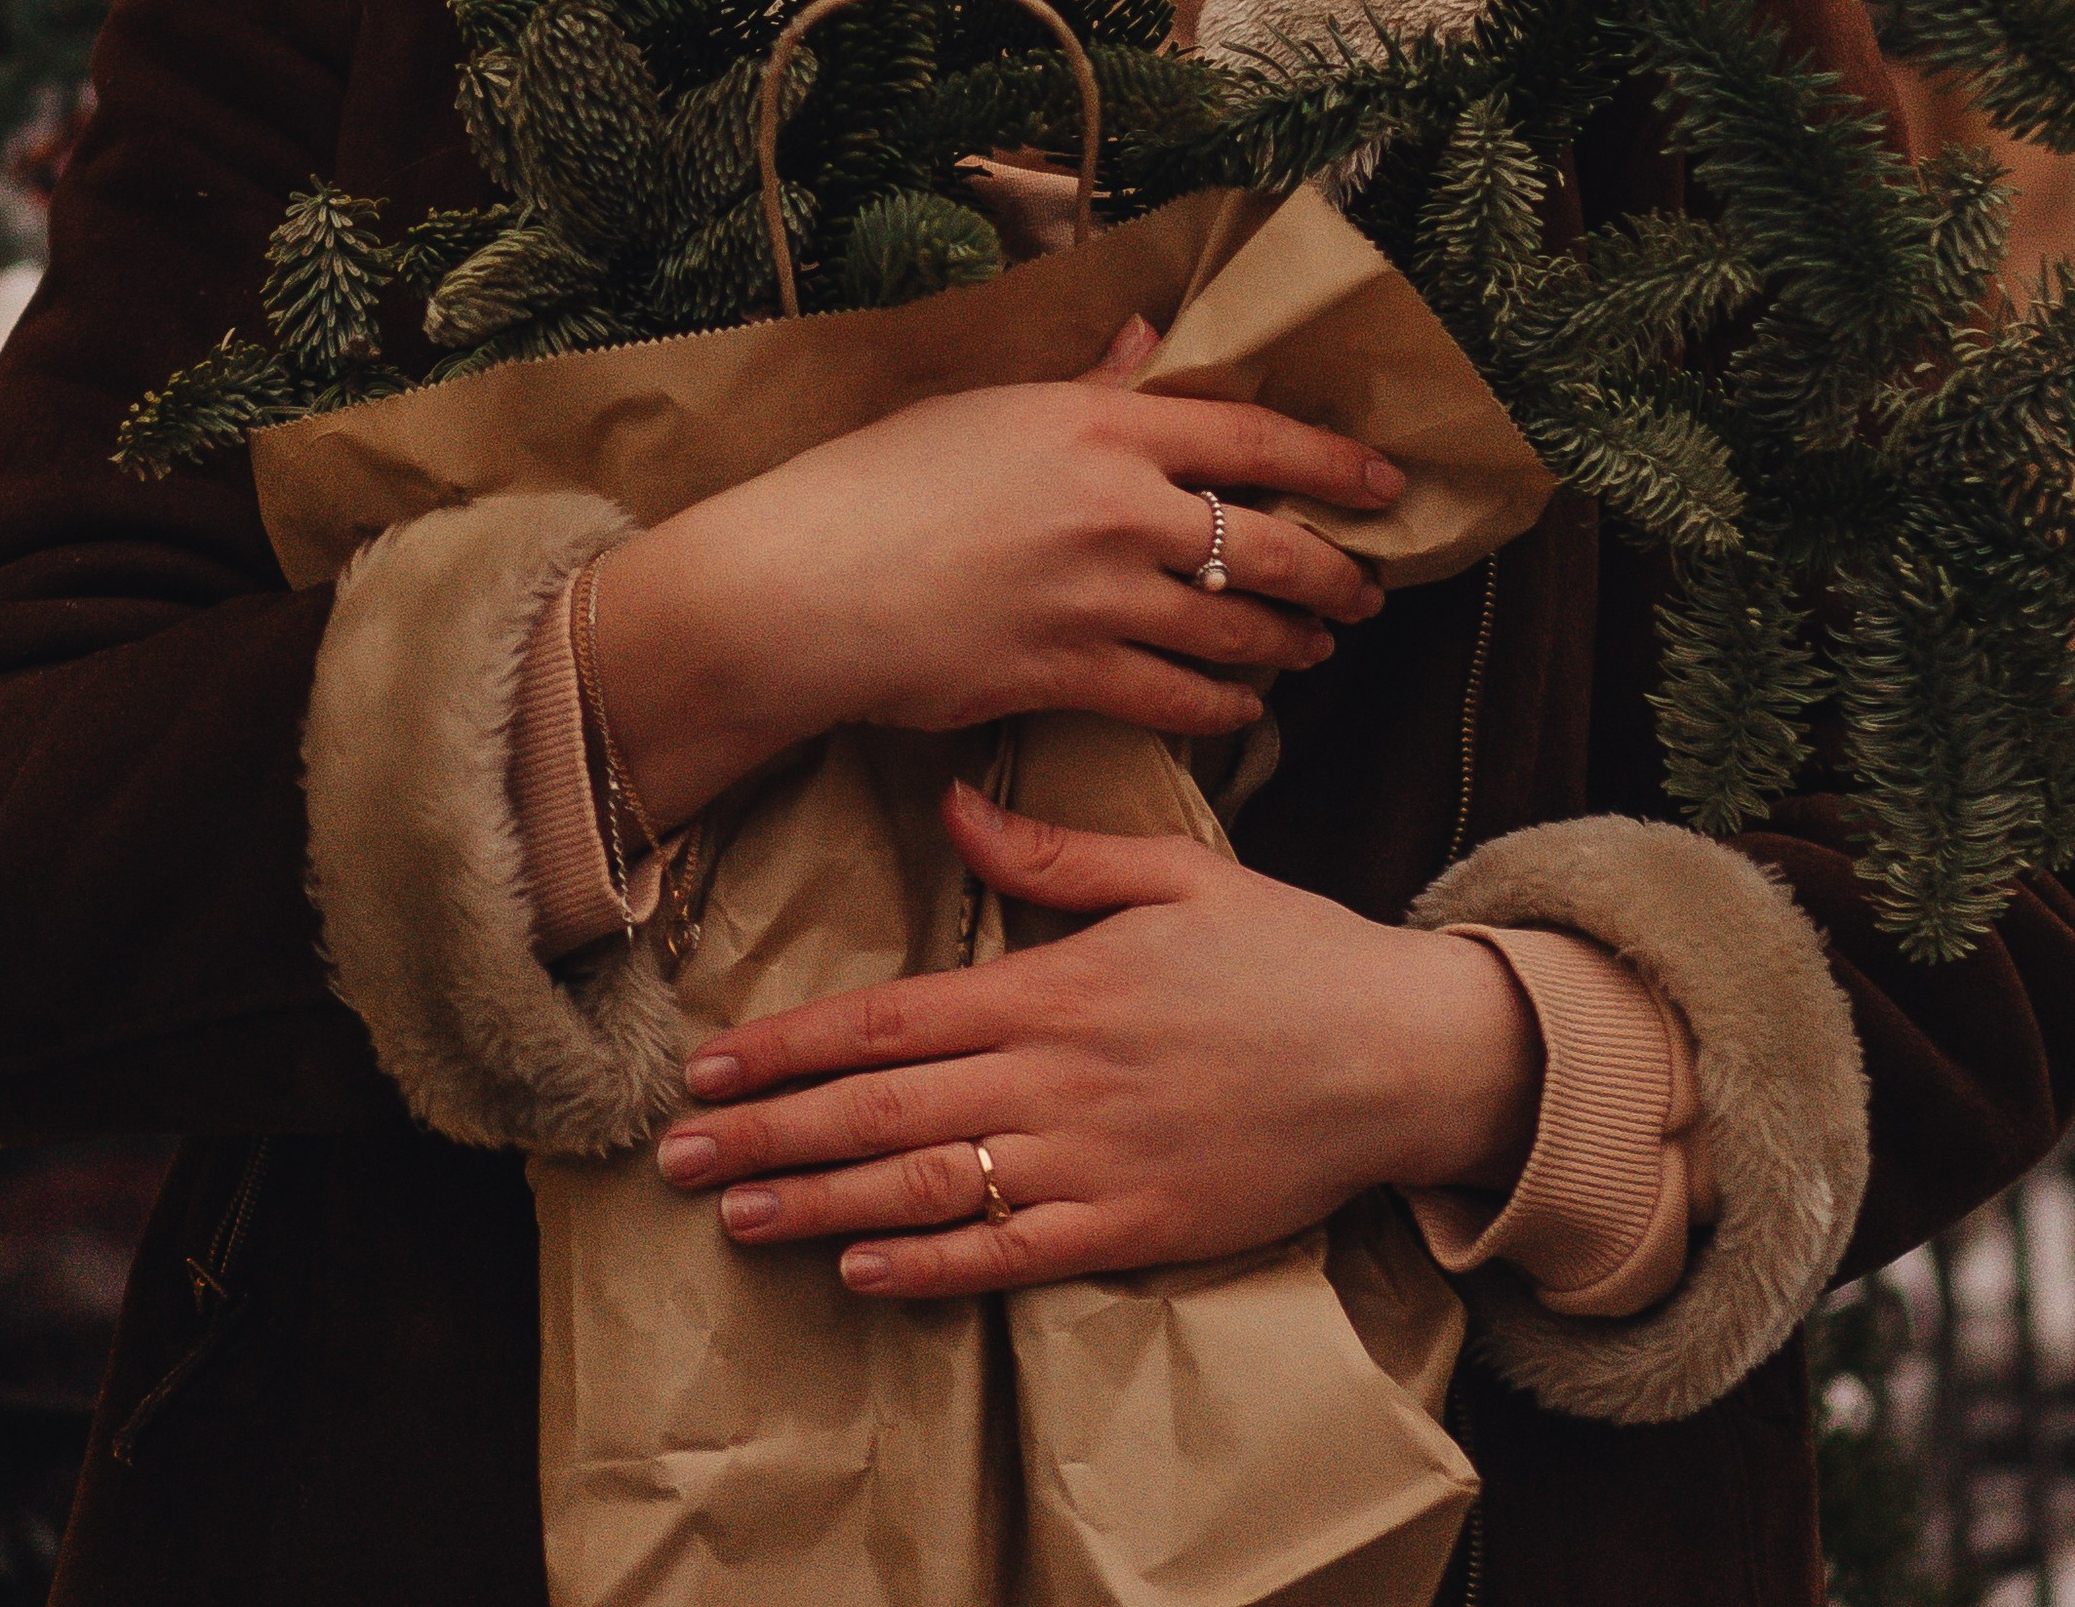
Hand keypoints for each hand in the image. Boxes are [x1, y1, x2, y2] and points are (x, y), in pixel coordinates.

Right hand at [593, 327, 1399, 826]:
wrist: (803, 587)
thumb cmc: (882, 480)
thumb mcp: (990, 407)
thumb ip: (1090, 385)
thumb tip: (1150, 342)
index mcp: (1101, 426)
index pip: (1253, 437)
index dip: (1333, 462)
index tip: (1386, 482)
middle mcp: (1116, 510)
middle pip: (1268, 545)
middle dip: (1333, 572)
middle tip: (1365, 588)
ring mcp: (1095, 599)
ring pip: (1234, 630)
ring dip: (1288, 644)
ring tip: (1315, 645)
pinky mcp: (1065, 677)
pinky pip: (1177, 699)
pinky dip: (1224, 705)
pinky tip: (1243, 705)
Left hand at [652, 782, 1541, 1295]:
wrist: (1397, 1054)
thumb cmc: (1287, 956)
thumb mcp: (1174, 875)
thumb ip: (1054, 858)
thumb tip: (952, 805)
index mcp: (1057, 985)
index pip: (892, 1018)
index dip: (792, 1044)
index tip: (713, 1058)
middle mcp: (1057, 1077)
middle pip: (882, 1109)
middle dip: (770, 1130)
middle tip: (677, 1151)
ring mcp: (1094, 1162)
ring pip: (928, 1188)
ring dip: (820, 1205)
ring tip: (735, 1214)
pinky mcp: (1135, 1231)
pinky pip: (1012, 1256)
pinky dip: (931, 1268)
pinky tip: (860, 1270)